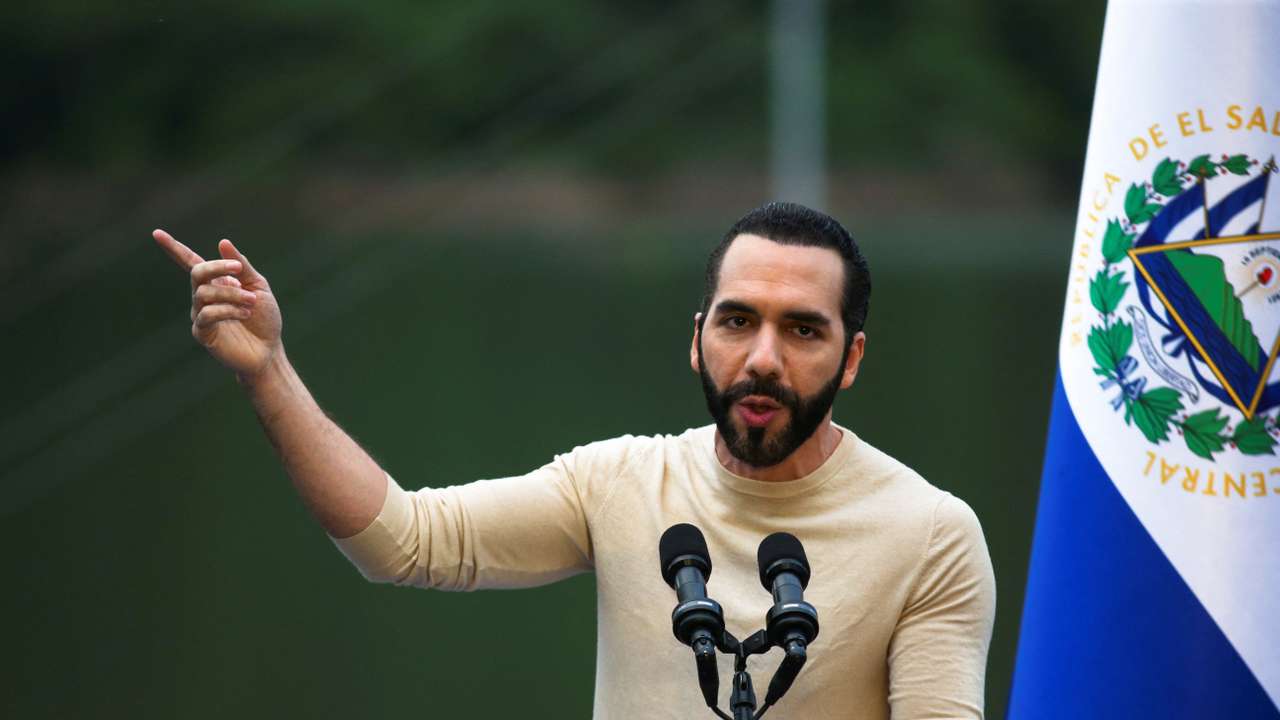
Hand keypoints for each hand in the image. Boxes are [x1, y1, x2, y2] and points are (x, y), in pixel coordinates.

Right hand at [152, 229, 283, 380]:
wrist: (269, 350)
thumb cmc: (265, 319)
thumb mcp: (259, 286)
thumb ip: (242, 266)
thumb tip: (222, 242)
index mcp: (216, 283)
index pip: (191, 262)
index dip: (174, 248)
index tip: (156, 233)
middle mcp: (204, 297)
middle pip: (197, 272)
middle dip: (217, 267)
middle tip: (239, 270)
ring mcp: (201, 315)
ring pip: (204, 294)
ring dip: (231, 294)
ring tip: (252, 301)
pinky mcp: (203, 333)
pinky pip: (206, 315)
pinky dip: (227, 310)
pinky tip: (245, 314)